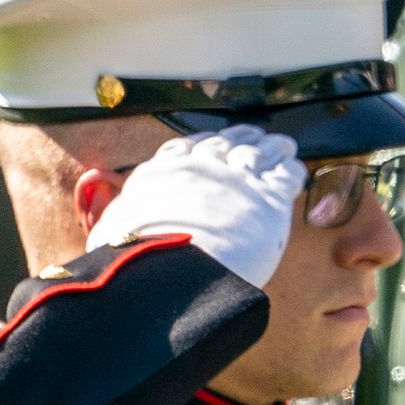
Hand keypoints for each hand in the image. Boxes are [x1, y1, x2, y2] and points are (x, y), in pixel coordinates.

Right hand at [91, 124, 304, 289]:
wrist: (167, 268)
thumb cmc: (135, 260)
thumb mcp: (113, 232)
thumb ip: (119, 224)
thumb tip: (107, 235)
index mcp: (164, 173)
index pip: (187, 149)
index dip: (205, 145)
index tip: (213, 144)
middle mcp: (201, 169)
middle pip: (226, 143)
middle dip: (241, 138)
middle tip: (254, 136)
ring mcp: (235, 180)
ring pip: (260, 152)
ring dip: (272, 147)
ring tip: (282, 145)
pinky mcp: (266, 200)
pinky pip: (285, 175)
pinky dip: (292, 170)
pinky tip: (296, 169)